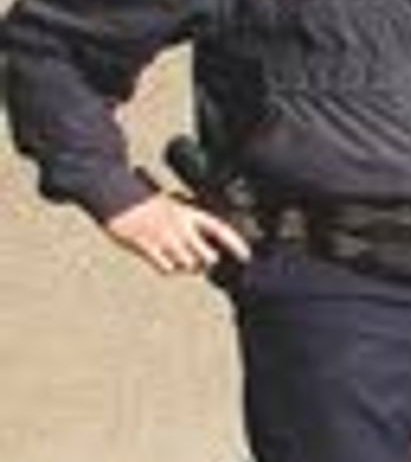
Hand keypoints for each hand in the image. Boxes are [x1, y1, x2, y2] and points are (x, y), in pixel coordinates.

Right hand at [101, 190, 249, 278]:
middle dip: (206, 262)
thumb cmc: (140, 200)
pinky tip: (164, 262)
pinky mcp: (145, 246)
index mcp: (187, 212)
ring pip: (188, 266)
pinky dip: (168, 270)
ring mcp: (163, 237)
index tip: (247, 257)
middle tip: (198, 261)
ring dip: (185, 268)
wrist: (112, 192)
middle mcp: (179, 226)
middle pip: (208, 256)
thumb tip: (197, 237)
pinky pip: (166, 269)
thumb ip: (185, 220)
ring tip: (177, 260)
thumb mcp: (170, 203)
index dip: (237, 244)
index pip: (221, 229)